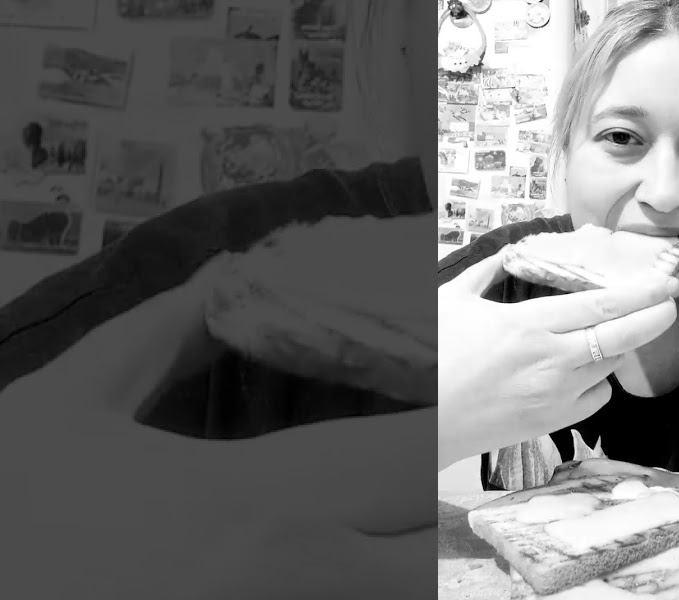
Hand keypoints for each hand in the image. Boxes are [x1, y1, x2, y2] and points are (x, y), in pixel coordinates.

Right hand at [0, 259, 435, 599]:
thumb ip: (154, 337)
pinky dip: (368, 593)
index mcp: (257, 492)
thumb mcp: (65, 408)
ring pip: (409, 597)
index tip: (469, 401)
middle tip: (426, 490)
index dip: (453, 428)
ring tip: (387, 534)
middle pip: (434, 548)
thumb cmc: (10, 517)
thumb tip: (224, 275)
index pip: (411, 454)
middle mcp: (298, 569)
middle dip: (444, 519)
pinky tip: (340, 564)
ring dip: (415, 567)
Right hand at [438, 253, 677, 468]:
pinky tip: (588, 368)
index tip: (666, 283)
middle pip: (622, 338)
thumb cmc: (427, 359)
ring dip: (620, 346)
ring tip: (617, 330)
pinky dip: (600, 381)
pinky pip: (596, 399)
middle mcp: (550, 362)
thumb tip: (508, 251)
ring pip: (610, 367)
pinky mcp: (551, 424)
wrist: (413, 424)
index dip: (642, 294)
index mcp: (528, 325)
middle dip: (654, 318)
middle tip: (670, 304)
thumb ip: (486, 271)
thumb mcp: (451, 301)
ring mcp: (554, 397)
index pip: (602, 305)